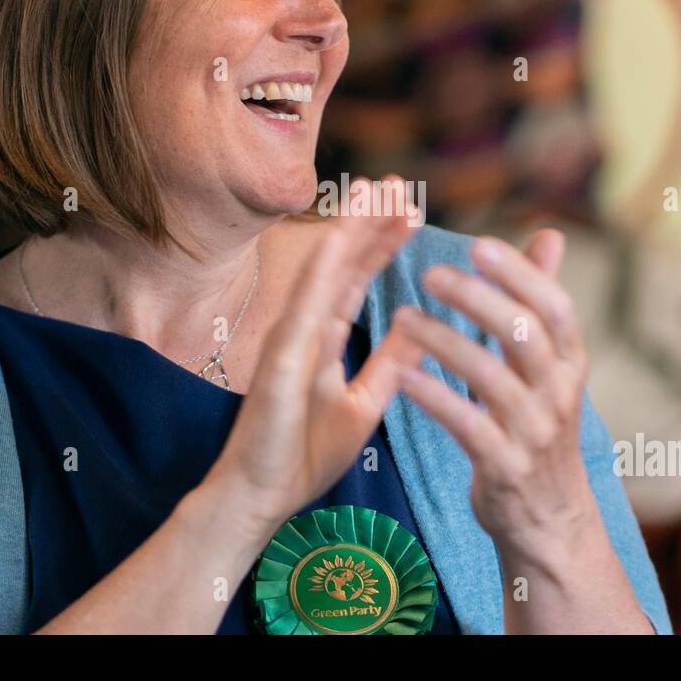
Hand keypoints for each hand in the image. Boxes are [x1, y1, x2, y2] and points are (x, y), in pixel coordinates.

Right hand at [207, 178, 423, 533]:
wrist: (258, 498)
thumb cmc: (301, 454)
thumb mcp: (362, 403)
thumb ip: (388, 364)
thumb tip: (422, 331)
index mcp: (323, 338)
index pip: (356, 278)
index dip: (381, 242)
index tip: (410, 209)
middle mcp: (304, 328)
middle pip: (341, 264)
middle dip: (370, 221)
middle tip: (401, 182)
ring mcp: (288, 339)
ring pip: (322, 273)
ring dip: (349, 230)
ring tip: (376, 191)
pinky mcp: (278, 360)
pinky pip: (302, 309)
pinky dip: (319, 271)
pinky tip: (338, 239)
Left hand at [392, 228, 650, 631]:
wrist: (549, 518)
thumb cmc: (538, 426)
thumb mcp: (550, 366)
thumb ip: (541, 302)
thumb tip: (550, 235)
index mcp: (571, 362)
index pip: (555, 306)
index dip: (519, 273)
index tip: (478, 244)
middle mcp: (559, 394)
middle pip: (524, 334)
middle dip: (477, 298)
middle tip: (429, 273)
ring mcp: (534, 433)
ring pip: (490, 376)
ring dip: (442, 341)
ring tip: (401, 318)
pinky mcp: (505, 467)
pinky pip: (467, 425)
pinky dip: (434, 397)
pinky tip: (401, 375)